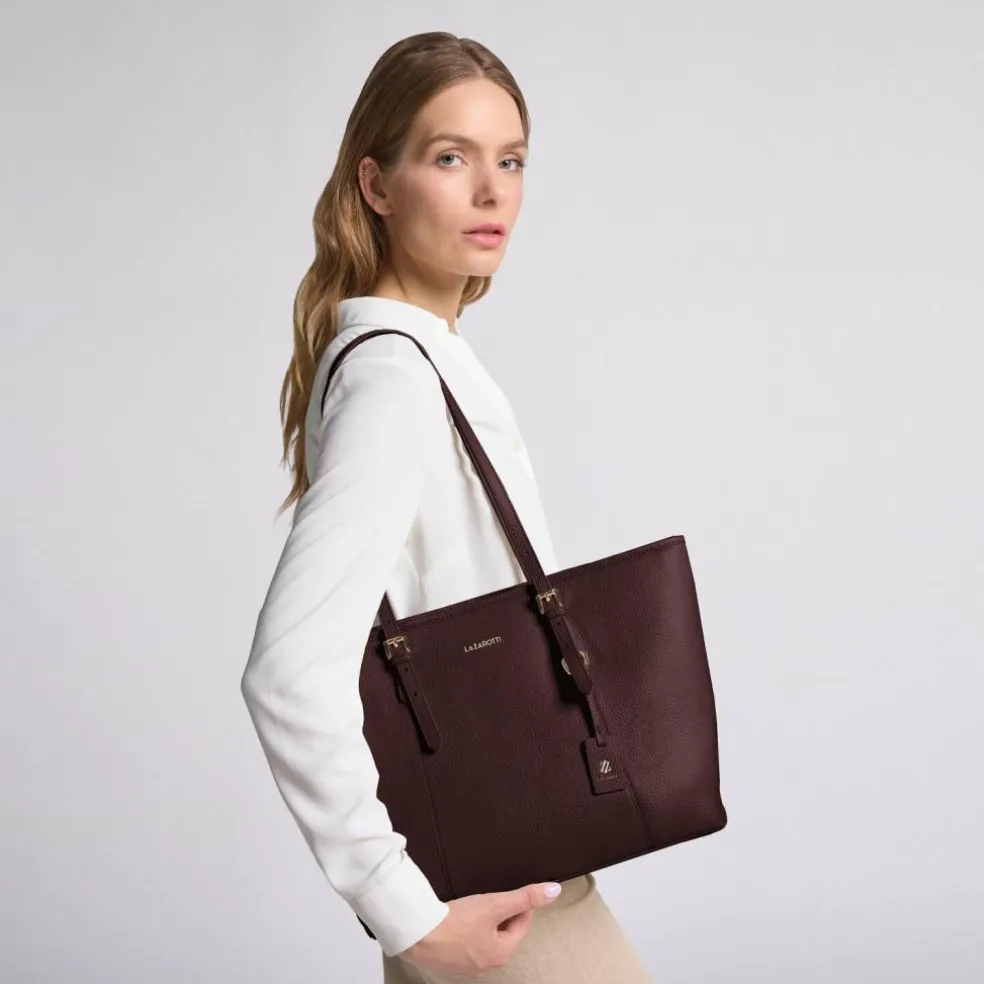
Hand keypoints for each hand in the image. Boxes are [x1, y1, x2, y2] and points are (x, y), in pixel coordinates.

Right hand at [397, 881, 562, 977]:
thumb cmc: (457, 921)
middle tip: (489, 899)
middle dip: (500, 914)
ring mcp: (467, 967)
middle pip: (504, 933)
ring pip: (485, 939)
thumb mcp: (495, 904)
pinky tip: (458, 920)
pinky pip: (467, 944)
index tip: (510, 893)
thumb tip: (554, 890)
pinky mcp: (450, 962)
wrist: (418, 933)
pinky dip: (467, 931)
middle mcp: (487, 966)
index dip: (519, 905)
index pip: (521, 925)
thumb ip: (525, 897)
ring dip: (484, 923)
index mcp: (502, 954)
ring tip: (473, 908)